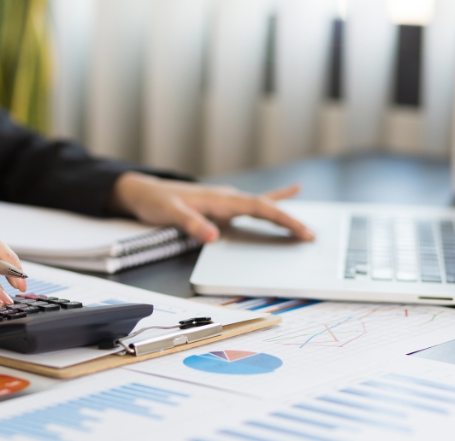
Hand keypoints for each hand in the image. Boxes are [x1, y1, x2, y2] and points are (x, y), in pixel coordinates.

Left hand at [109, 172, 313, 242]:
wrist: (143, 191)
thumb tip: (213, 236)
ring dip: (283, 214)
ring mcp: (226, 200)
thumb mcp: (169, 214)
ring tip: (305, 223)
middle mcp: (227, 197)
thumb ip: (191, 224)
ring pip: (263, 205)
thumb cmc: (155, 201)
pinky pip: (252, 203)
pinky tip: (290, 192)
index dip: (281, 218)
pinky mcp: (222, 204)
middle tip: (311, 234)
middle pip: (266, 207)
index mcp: (220, 198)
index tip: (300, 230)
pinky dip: (272, 199)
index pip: (258, 207)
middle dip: (289, 220)